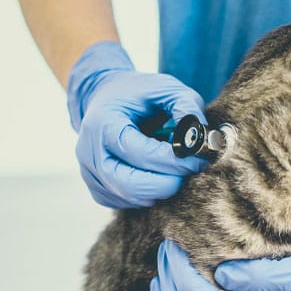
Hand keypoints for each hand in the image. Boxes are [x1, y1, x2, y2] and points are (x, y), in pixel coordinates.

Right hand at [68, 41, 206, 207]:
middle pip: (131, 185)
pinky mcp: (98, 190)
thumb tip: (200, 136)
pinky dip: (149, 194)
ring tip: (175, 170)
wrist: (103, 99)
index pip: (140, 153)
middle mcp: (90, 153)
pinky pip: (128, 203)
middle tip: (190, 172)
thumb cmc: (136, 94)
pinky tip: (158, 174)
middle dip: (168, 183)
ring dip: (161, 189)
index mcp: (103, 124)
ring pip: (131, 198)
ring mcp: (90, 175)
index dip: (173, 161)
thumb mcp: (164, 87)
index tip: (197, 160)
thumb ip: (185, 105)